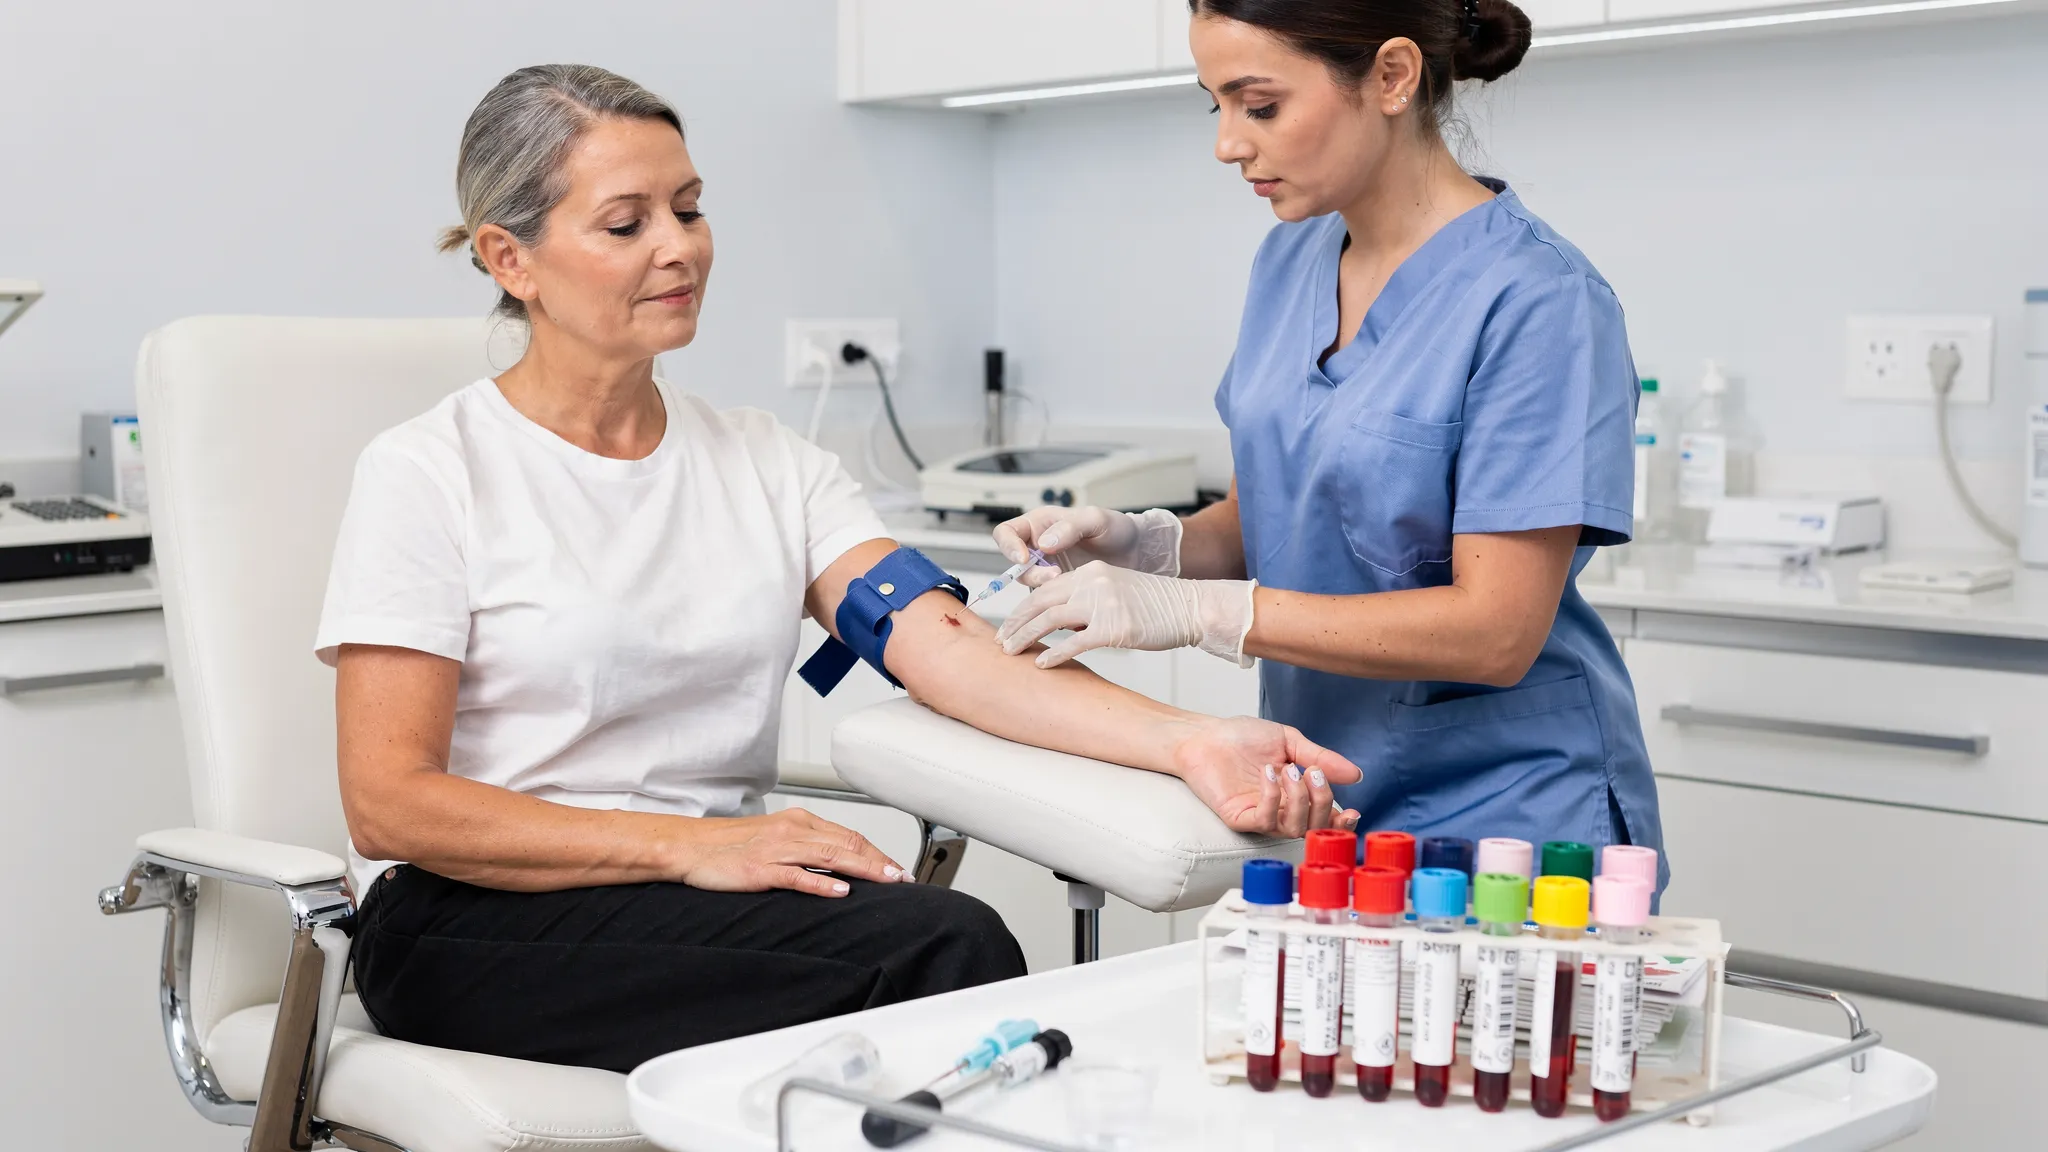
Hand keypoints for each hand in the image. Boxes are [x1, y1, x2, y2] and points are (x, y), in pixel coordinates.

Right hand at [677, 808, 908, 897]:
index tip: (896, 869)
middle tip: (904, 878)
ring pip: (831, 855)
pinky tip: (841, 890)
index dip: (877, 852)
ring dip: (864, 869)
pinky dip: (822, 882)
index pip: (848, 835)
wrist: (688, 846)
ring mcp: (777, 849)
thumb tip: (837, 866)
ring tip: (888, 881)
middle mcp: (793, 830)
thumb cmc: (729, 847)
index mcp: (798, 821)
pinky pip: (797, 874)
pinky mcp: (760, 869)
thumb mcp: (774, 840)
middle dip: (880, 861)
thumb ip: (805, 849)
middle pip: (847, 843)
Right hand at [992, 506, 1182, 587]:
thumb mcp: (1096, 520)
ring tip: (1068, 585)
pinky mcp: (1058, 591)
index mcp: (1039, 524)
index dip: (1008, 546)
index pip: (1006, 534)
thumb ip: (1070, 528)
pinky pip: (1046, 601)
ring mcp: (1047, 570)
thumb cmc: (1116, 529)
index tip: (1024, 557)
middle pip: (1015, 565)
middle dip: (1031, 573)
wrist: (1137, 554)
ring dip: (1043, 590)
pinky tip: (1074, 600)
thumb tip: (1044, 544)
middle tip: (1054, 576)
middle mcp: (1038, 548)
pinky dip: (1056, 603)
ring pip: (1029, 586)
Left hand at [996, 561, 1255, 668]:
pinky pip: (1073, 642)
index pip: (1045, 588)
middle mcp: (1093, 582)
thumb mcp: (1117, 590)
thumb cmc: (1158, 605)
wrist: (1190, 607)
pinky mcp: (1114, 627)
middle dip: (1015, 623)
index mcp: (1091, 572)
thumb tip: (1061, 623)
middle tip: (1001, 641)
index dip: (1023, 608)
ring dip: (1025, 637)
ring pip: (1049, 620)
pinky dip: (1053, 654)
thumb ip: (1088, 599)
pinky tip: (1042, 664)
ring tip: (1011, 652)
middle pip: (1040, 601)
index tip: (1009, 624)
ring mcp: (1103, 604)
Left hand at [1169, 716, 1361, 836]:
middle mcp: (1281, 811)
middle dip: (1322, 801)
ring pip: (1293, 828)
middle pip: (1314, 826)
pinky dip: (1273, 797)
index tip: (1352, 811)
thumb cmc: (1242, 737)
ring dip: (1299, 799)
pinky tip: (1269, 773)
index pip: (1325, 818)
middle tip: (1312, 772)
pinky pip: (1265, 820)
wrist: (1207, 734)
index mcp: (1297, 796)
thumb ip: (1321, 757)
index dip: (1341, 821)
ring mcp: (1261, 816)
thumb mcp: (1289, 742)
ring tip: (1289, 770)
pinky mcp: (1240, 818)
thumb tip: (1355, 774)